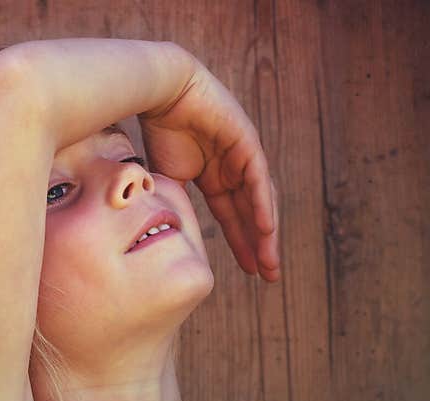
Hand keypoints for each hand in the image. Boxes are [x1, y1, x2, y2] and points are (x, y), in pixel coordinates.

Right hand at [137, 60, 279, 281]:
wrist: (162, 94)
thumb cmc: (160, 130)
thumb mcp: (165, 180)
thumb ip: (173, 204)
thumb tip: (167, 234)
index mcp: (215, 177)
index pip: (232, 217)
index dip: (240, 243)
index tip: (248, 271)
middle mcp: (234, 169)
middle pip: (251, 214)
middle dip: (259, 246)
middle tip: (269, 276)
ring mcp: (243, 156)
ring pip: (260, 202)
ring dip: (266, 234)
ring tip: (269, 262)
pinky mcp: (247, 144)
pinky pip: (258, 181)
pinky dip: (262, 206)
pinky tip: (266, 230)